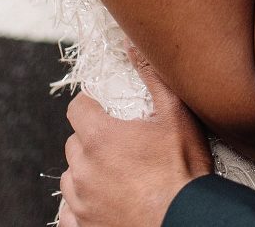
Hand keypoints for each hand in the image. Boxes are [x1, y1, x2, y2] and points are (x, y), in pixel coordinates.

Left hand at [59, 51, 212, 226]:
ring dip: (86, 172)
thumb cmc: (183, 169)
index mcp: (100, 138)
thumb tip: (133, 46)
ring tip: (114, 173)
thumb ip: (151, 76)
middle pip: (74, 144)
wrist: (185, 219)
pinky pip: (69, 214)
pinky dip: (81, 207)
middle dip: (91, 139)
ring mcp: (81, 203)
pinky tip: (102, 202)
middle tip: (118, 143)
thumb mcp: (176, 114)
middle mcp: (84, 171)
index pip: (77, 109)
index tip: (105, 109)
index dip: (90, 105)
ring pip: (71, 178)